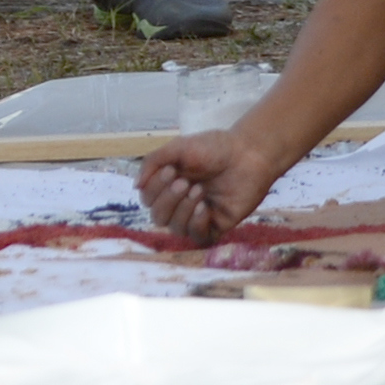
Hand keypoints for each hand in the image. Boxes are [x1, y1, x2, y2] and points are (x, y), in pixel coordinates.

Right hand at [138, 127, 281, 243]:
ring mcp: (198, 215)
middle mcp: (181, 202)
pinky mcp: (216, 225)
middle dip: (168, 200)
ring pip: (175, 229)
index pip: (148, 199)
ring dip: (183, 210)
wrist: (248, 153)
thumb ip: (152, 162)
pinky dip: (196, 223)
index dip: (155, 189)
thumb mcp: (178, 147)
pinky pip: (197, 237)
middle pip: (158, 216)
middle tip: (185, 182)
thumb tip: (136, 186)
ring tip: (199, 190)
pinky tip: (205, 207)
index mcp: (169, 184)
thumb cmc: (215, 148)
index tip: (171, 170)